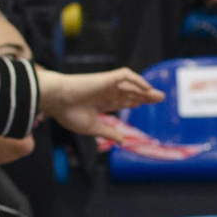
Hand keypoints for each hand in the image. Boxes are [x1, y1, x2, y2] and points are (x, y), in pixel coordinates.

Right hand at [35, 66, 162, 139]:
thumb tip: (123, 141)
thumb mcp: (92, 127)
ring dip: (144, 89)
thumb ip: (108, 132)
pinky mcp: (106, 78)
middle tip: (161, 98)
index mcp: (102, 103)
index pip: (123, 100)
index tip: (148, 104)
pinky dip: (136, 79)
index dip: (136, 101)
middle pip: (131, 92)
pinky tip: (146, 87)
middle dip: (145, 95)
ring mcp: (107, 85)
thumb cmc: (68, 113)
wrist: (56, 101)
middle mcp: (106, 92)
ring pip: (130, 84)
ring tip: (158, 95)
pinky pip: (125, 75)